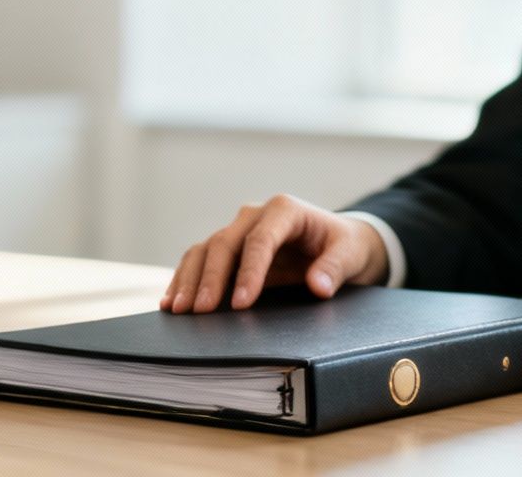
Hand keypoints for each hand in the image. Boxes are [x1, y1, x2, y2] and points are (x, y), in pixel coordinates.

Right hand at [162, 194, 389, 312]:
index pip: (260, 240)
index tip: (241, 303)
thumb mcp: (351, 254)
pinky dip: (185, 280)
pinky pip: (201, 261)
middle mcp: (255, 215)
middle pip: (224, 243)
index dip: (249, 271)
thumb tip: (318, 285)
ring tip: (178, 310)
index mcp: (284, 209)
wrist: (338, 243)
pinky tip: (171, 302)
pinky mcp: (230, 249)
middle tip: (200, 311)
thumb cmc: (345, 246)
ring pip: (205, 250)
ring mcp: (238, 230)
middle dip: (210, 278)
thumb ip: (336, 267)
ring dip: (189, 279)